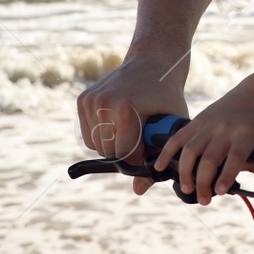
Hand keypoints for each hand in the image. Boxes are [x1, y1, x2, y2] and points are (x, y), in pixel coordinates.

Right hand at [76, 53, 189, 195]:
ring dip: (113, 146)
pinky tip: (119, 124)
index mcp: (125, 109)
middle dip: (126, 153)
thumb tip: (138, 190)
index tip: (148, 154)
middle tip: (142, 141)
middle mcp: (103, 103)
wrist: (152, 63)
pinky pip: (88, 135)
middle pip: (108, 152)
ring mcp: (90, 100)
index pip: (123, 155)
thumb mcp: (171, 127)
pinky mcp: (82, 100)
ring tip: (132, 131)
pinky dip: (102, 137)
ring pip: (96, 146)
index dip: (137, 160)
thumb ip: (156, 158)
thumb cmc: (166, 98)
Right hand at [153, 95, 253, 204]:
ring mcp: (209, 124)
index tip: (219, 192)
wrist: (250, 99)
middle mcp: (225, 129)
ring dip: (186, 172)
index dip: (226, 175)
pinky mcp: (196, 121)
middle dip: (203, 182)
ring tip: (187, 188)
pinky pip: (178, 137)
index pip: (234, 157)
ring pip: (191, 150)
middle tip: (203, 199)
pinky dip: (167, 152)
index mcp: (246, 135)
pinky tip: (160, 167)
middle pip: (209, 158)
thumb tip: (230, 180)